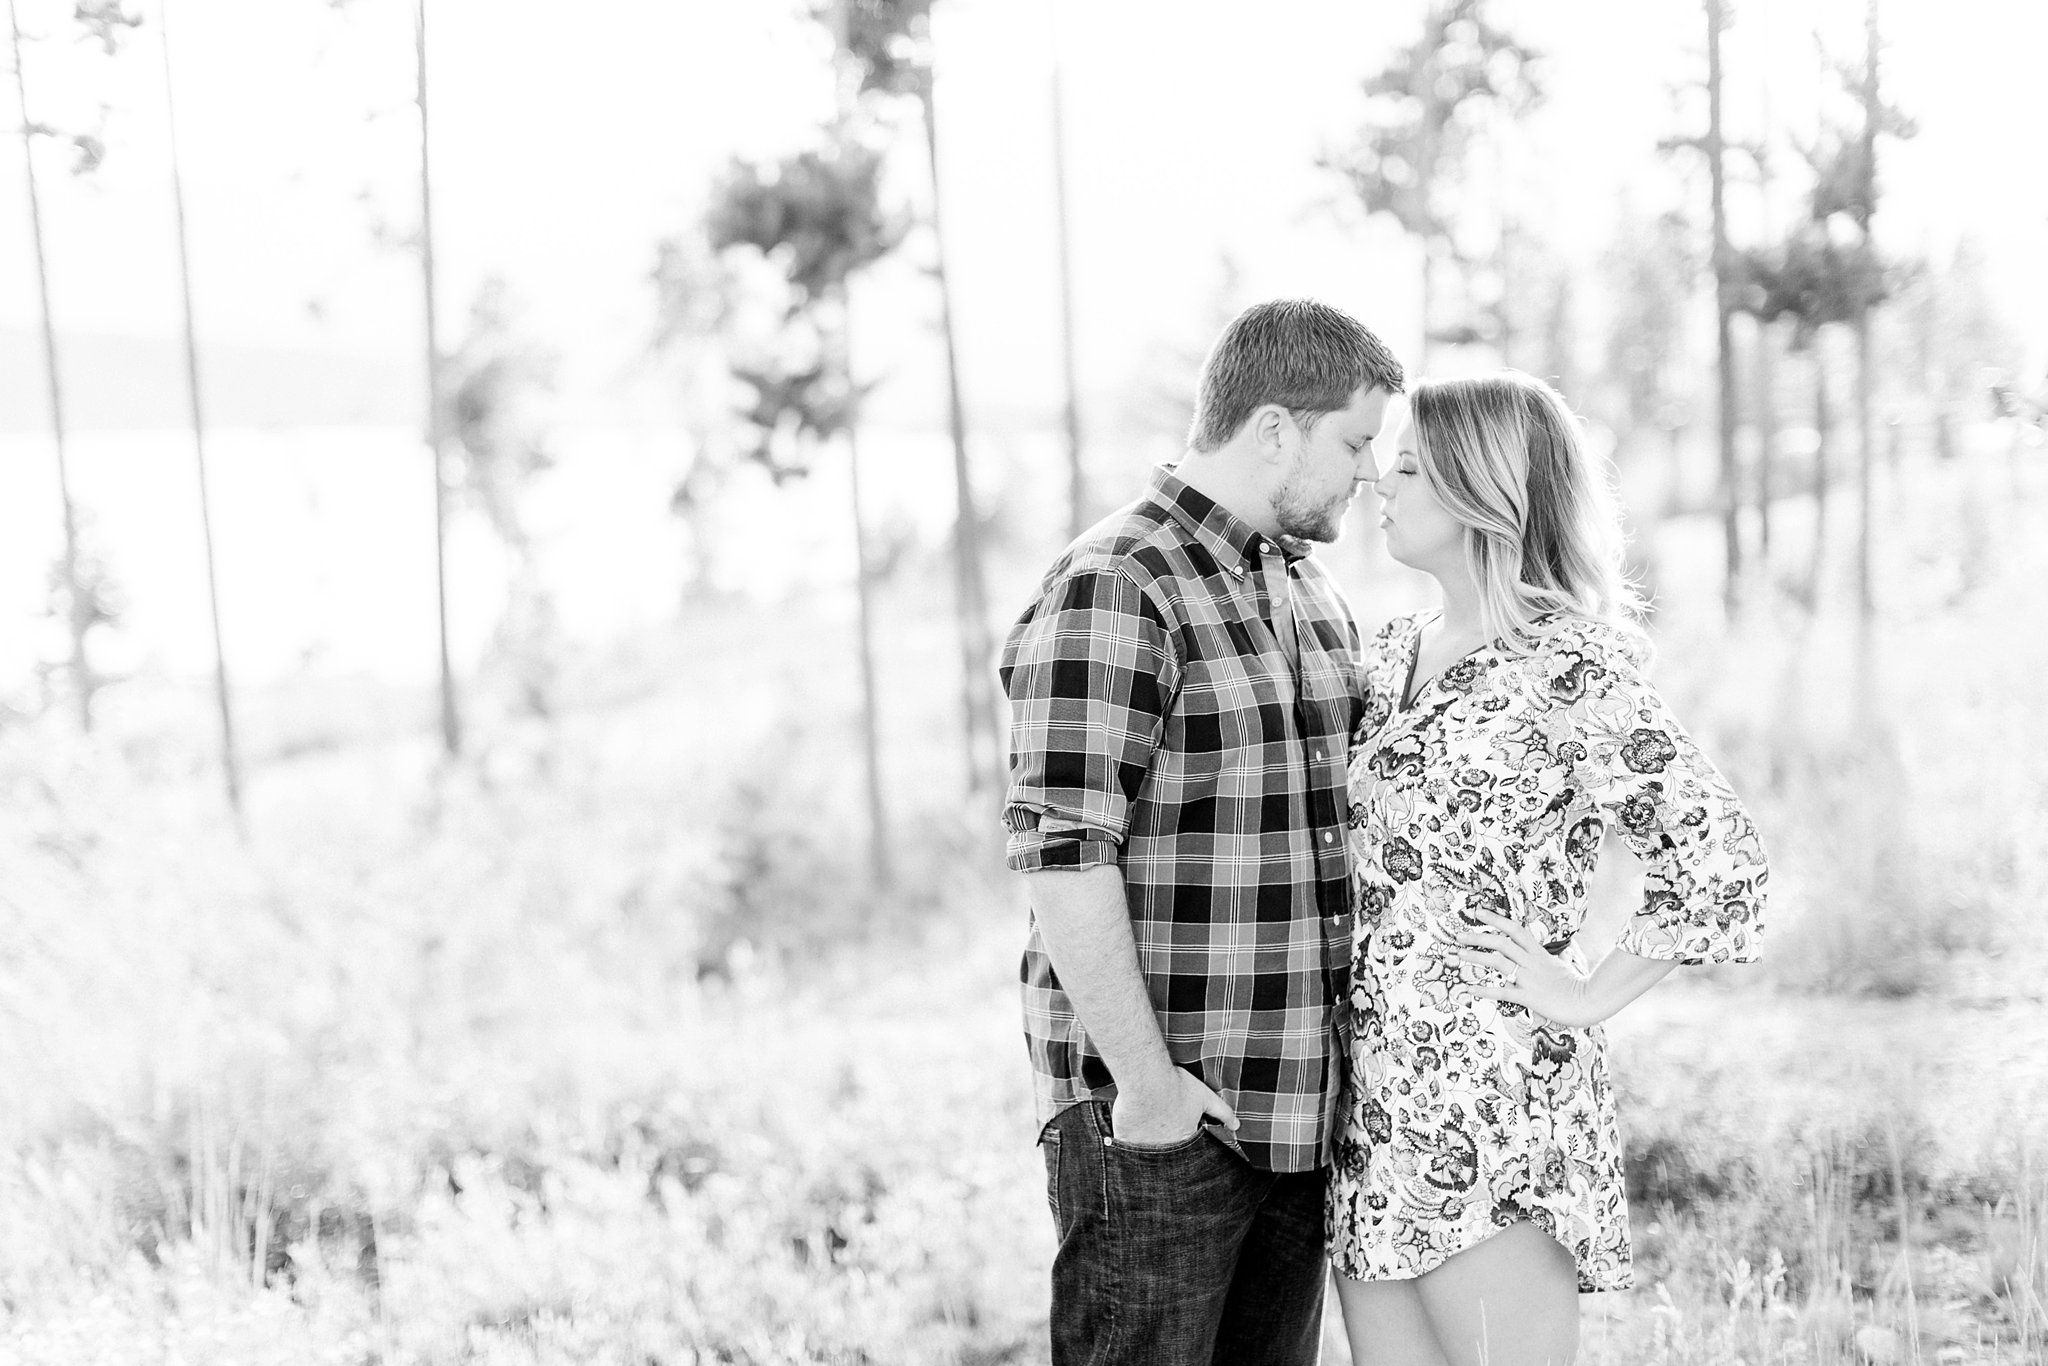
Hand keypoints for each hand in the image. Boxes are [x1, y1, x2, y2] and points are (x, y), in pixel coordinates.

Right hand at [1110, 1067, 1239, 1145]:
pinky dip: (1127, 1144)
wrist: (1146, 1078)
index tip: (1177, 1132)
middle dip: (1165, 1148)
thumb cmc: (1175, 1085)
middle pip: (1166, 1154)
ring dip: (1147, 1146)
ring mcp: (1144, 1146)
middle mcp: (1165, 1148)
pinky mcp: (1125, 1139)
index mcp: (1184, 1139)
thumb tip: (1237, 1125)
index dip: (1182, 1141)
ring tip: (1145, 1132)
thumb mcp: (1205, 1096)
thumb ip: (1223, 1112)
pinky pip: (1126, 1147)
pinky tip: (1127, 1134)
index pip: (1187, 1149)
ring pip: (1145, 1153)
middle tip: (1161, 1132)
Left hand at [1450, 909, 1602, 1027]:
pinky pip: (1502, 991)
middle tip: (1458, 936)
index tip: (1478, 912)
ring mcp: (1529, 979)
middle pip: (1501, 943)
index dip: (1496, 919)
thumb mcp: (1565, 965)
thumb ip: (1554, 958)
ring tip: (1458, 955)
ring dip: (1476, 957)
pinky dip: (1484, 989)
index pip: (1515, 930)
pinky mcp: (1529, 997)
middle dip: (1478, 938)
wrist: (1590, 1002)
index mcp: (1540, 953)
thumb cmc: (1579, 985)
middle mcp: (1532, 962)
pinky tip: (1469, 987)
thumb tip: (1556, 951)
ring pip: (1498, 962)